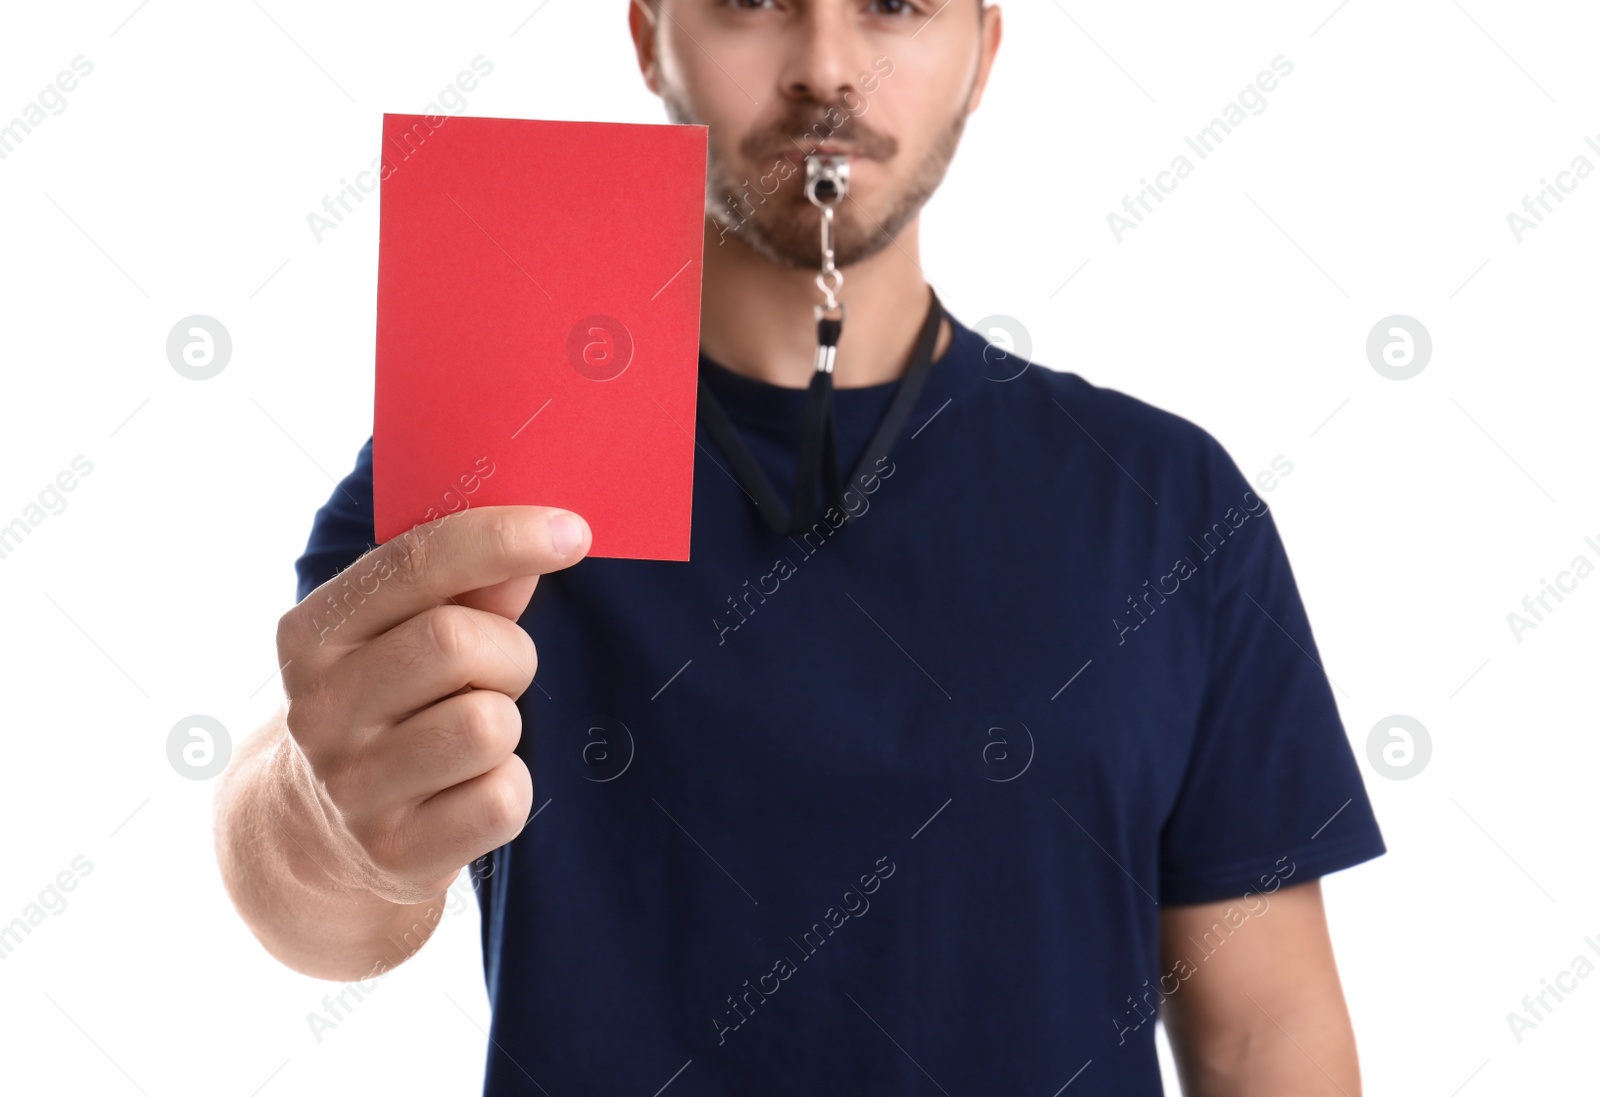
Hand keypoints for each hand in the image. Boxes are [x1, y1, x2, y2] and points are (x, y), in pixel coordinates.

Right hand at [274, 505, 589, 904]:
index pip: (414, 562)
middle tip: (499, 674)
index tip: (574, 531)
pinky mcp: (396, 853)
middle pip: (456, 642)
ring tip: (472, 736)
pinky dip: (508, 788)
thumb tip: (543, 536)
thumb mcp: (403, 636)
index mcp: (313, 635)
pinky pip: (503, 798)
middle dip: (508, 652)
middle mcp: (317, 710)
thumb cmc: (389, 706)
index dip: (502, 538)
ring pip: (486, 726)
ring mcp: (351, 787)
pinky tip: (467, 791)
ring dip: (507, 724)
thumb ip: (470, 585)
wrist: (319, 836)